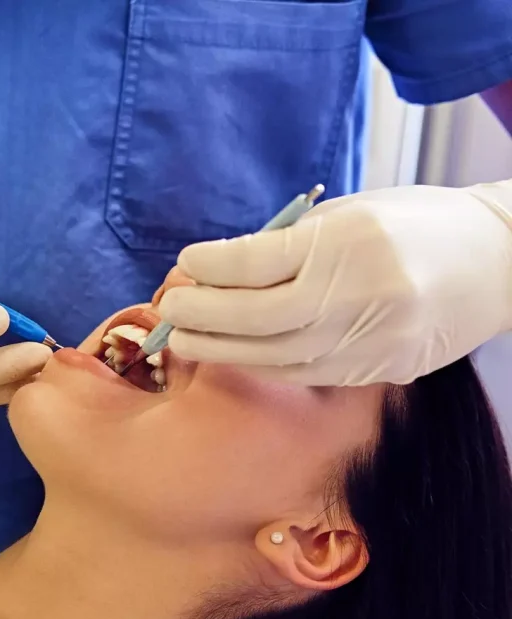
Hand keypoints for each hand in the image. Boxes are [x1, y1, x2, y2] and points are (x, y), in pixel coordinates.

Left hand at [156, 183, 511, 384]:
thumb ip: (288, 244)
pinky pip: (305, 374)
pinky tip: (232, 354)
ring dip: (221, 350)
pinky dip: (261, 365)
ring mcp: (373, 341)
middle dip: (203, 316)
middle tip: (169, 309)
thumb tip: (222, 270)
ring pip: (277, 356)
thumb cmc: (416, 223)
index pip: (260, 263)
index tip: (186, 262)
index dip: (213, 266)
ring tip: (183, 340)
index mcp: (351, 243)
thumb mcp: (349, 214)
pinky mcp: (379, 370)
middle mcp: (361, 295)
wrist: (501, 262)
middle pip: (259, 318)